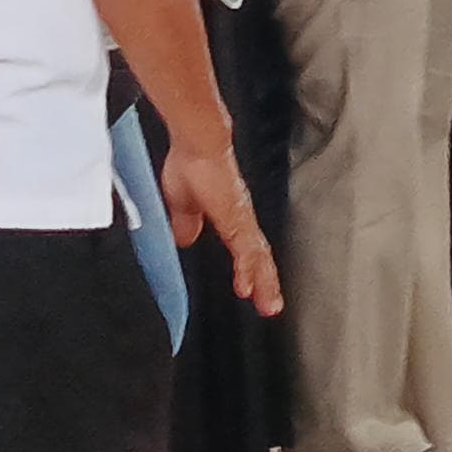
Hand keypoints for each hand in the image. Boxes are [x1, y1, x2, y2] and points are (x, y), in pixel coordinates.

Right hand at [161, 139, 282, 312]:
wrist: (197, 145)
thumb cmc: (190, 165)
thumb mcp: (182, 204)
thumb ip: (186, 222)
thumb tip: (185, 239)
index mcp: (229, 216)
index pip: (244, 249)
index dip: (249, 269)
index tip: (249, 290)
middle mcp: (240, 219)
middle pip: (257, 256)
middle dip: (265, 282)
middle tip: (269, 306)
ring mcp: (240, 218)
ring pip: (257, 256)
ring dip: (263, 281)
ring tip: (267, 304)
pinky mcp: (235, 217)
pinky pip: (246, 248)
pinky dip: (249, 268)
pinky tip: (250, 284)